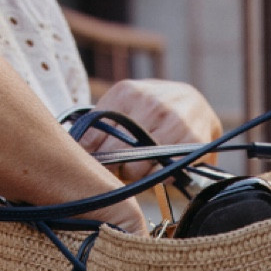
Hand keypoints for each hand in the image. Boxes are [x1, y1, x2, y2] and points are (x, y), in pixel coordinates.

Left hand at [87, 78, 222, 180]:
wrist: (197, 105)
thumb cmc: (151, 110)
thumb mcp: (124, 105)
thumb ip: (98, 123)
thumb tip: (73, 148)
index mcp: (126, 93)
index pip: (93, 136)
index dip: (92, 157)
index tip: (96, 163)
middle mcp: (150, 104)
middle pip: (114, 156)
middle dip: (114, 168)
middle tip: (121, 167)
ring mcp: (173, 122)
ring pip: (137, 170)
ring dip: (135, 176)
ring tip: (141, 167)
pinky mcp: (192, 142)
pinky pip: (162, 175)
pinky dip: (158, 178)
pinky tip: (160, 167)